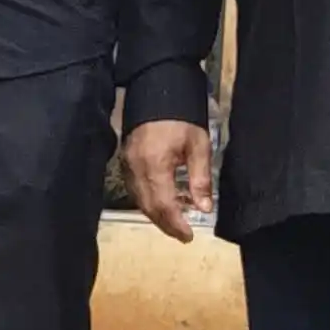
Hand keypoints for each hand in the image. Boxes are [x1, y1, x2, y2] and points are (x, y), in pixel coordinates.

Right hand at [124, 119, 213, 239]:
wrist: (156, 93)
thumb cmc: (181, 120)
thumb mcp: (199, 147)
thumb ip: (200, 179)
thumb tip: (204, 208)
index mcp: (155, 165)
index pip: (164, 205)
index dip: (176, 224)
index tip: (189, 237)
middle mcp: (136, 168)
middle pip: (148, 207)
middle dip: (166, 225)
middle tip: (183, 236)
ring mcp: (127, 165)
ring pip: (139, 200)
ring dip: (156, 215)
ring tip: (174, 223)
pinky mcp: (125, 161)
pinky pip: (134, 189)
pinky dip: (147, 201)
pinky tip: (161, 203)